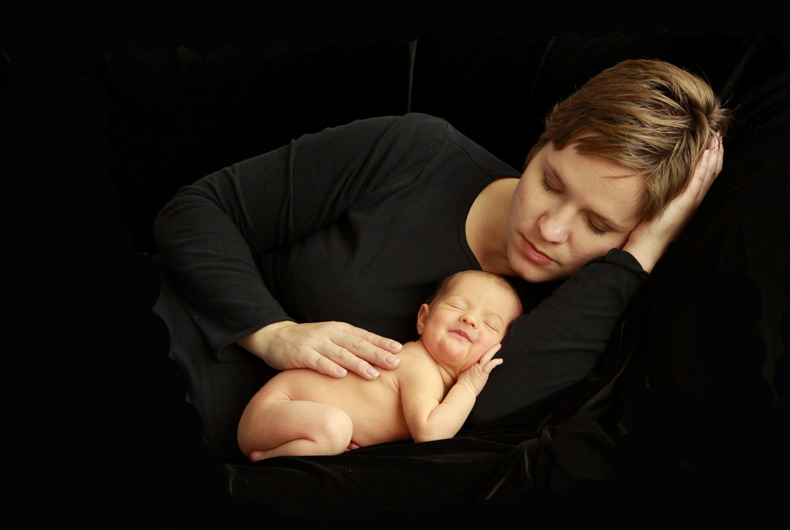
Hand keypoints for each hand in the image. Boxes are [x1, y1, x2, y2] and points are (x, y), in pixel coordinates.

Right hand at [237, 320, 401, 379]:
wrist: (275, 337)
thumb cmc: (309, 341)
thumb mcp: (331, 338)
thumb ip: (350, 345)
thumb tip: (379, 355)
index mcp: (340, 330)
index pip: (365, 336)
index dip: (382, 342)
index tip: (399, 350)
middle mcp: (330, 334)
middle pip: (357, 344)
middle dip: (377, 354)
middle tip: (394, 363)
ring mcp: (315, 343)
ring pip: (340, 354)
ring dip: (357, 364)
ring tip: (373, 374)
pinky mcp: (300, 354)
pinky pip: (317, 362)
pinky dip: (329, 367)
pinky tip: (341, 374)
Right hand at [457, 344, 502, 395]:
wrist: (464, 389)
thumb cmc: (463, 384)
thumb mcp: (464, 374)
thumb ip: (468, 370)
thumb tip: (470, 370)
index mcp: (470, 364)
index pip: (477, 355)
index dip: (482, 350)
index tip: (486, 346)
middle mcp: (474, 364)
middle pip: (482, 353)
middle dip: (490, 348)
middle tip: (496, 343)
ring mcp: (478, 368)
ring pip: (486, 356)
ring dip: (493, 351)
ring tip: (498, 346)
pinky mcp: (482, 372)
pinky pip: (490, 365)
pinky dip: (495, 362)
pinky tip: (500, 360)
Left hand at [623, 134, 723, 272]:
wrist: (648, 245)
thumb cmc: (652, 227)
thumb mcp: (663, 205)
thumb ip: (669, 192)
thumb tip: (666, 178)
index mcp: (693, 200)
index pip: (709, 175)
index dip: (714, 158)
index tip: (715, 142)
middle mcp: (696, 200)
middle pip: (713, 173)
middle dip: (717, 153)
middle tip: (719, 134)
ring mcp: (692, 202)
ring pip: (709, 175)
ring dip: (714, 156)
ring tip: (716, 139)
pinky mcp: (684, 203)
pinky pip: (697, 183)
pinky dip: (703, 168)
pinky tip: (706, 155)